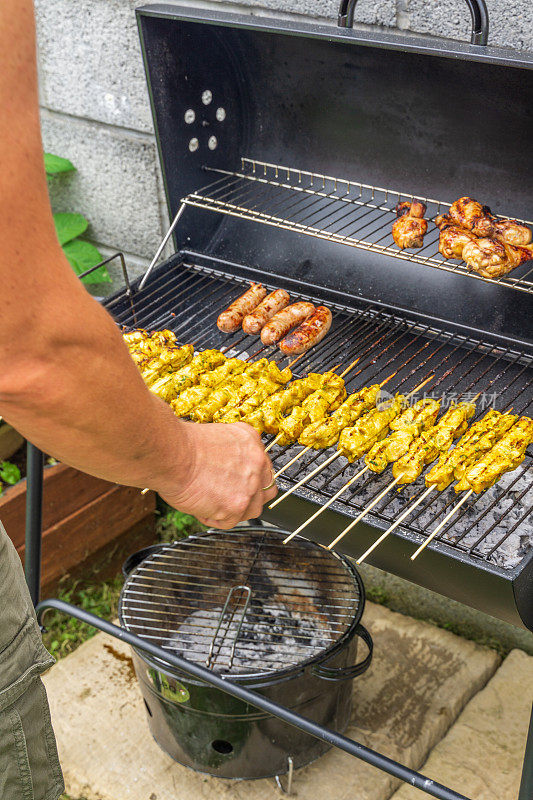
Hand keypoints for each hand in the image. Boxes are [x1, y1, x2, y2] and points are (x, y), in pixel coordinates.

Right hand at [158, 421, 277, 528]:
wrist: (172, 454)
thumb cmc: (181, 445)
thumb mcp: (216, 437)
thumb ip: (230, 453)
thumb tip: (226, 468)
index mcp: (250, 440)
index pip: (262, 465)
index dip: (250, 478)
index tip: (238, 482)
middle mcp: (256, 463)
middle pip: (265, 489)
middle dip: (249, 496)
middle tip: (229, 496)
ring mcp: (249, 487)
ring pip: (252, 509)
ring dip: (233, 510)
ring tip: (211, 502)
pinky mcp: (236, 507)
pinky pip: (228, 522)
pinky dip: (212, 518)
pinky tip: (199, 506)